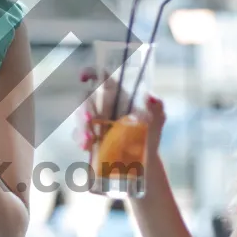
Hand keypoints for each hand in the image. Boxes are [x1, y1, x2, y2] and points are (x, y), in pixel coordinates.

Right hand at [77, 69, 165, 192]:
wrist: (145, 163)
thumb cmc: (151, 135)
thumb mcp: (157, 120)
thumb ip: (157, 107)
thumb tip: (150, 96)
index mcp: (118, 95)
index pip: (102, 78)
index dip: (91, 73)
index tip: (83, 78)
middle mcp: (103, 106)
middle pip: (86, 99)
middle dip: (84, 109)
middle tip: (90, 120)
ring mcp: (94, 122)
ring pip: (81, 117)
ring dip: (82, 127)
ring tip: (89, 141)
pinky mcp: (89, 138)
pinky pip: (79, 135)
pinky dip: (81, 140)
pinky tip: (87, 148)